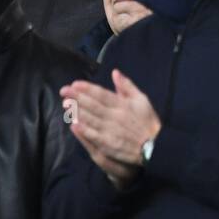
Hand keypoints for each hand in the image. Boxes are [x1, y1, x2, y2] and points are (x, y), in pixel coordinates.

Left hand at [61, 69, 160, 187]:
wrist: (155, 146)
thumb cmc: (148, 122)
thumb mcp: (142, 99)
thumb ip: (127, 86)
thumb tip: (115, 73)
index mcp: (123, 104)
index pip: (101, 94)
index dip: (87, 89)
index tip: (75, 84)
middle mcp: (115, 115)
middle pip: (93, 105)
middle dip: (77, 97)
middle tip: (64, 91)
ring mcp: (111, 130)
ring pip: (91, 119)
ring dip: (77, 111)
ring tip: (66, 104)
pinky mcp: (109, 144)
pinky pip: (94, 135)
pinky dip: (84, 129)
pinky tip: (74, 124)